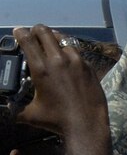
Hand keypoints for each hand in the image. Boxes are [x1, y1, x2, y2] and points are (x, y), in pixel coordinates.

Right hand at [13, 25, 110, 154]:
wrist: (87, 124)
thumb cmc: (56, 119)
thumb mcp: (30, 114)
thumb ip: (14, 108)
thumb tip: (5, 108)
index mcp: (41, 68)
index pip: (28, 41)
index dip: (21, 33)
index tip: (18, 31)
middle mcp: (58, 60)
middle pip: (46, 33)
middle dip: (37, 30)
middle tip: (34, 32)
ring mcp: (77, 62)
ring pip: (64, 40)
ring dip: (55, 39)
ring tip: (51, 42)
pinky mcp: (89, 67)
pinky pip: (77, 52)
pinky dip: (69, 51)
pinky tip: (67, 57)